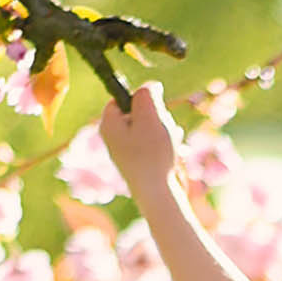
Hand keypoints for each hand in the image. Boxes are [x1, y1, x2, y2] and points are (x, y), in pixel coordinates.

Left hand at [93, 77, 182, 199]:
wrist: (157, 194)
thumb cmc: (152, 154)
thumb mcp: (150, 116)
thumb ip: (146, 94)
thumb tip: (149, 85)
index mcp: (108, 124)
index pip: (121, 97)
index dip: (141, 99)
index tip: (155, 109)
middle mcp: (112, 137)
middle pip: (137, 112)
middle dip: (156, 117)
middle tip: (164, 129)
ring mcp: (124, 152)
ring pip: (148, 128)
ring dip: (164, 131)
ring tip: (171, 144)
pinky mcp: (137, 163)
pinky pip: (152, 144)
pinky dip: (164, 145)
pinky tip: (173, 154)